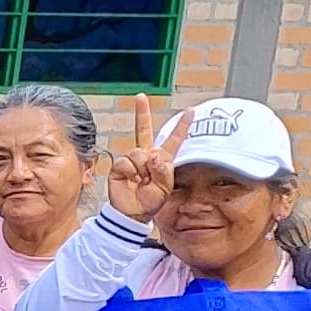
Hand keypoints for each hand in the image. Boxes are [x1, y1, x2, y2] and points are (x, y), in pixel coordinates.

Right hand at [106, 100, 191, 222]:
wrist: (132, 213)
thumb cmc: (151, 202)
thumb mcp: (165, 187)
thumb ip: (163, 170)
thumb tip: (152, 155)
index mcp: (163, 160)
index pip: (173, 140)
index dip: (182, 126)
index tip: (190, 111)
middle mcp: (147, 156)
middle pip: (144, 130)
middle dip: (141, 113)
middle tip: (140, 97)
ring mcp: (133, 160)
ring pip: (139, 152)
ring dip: (143, 168)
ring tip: (143, 181)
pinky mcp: (119, 166)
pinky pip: (127, 162)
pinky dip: (131, 172)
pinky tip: (132, 181)